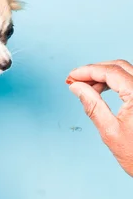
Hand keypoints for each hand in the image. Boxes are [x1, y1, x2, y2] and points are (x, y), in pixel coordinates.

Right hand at [67, 60, 132, 176]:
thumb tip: (77, 87)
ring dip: (105, 75)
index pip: (110, 72)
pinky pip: (131, 80)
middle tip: (76, 80)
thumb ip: (92, 105)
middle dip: (95, 70)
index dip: (87, 71)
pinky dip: (116, 82)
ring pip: (125, 71)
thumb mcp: (110, 131)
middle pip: (118, 67)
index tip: (71, 77)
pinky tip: (103, 90)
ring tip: (87, 88)